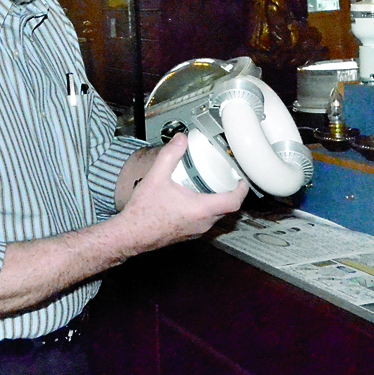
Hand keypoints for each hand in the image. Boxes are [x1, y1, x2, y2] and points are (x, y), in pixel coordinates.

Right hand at [118, 133, 248, 254]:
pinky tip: (191, 198)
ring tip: (209, 184)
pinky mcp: (188, 235)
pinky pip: (204, 221)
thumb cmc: (143, 212)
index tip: (242, 178)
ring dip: (216, 201)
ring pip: (215, 216)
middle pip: (227, 208)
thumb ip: (170, 155)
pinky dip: (205, 209)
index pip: (233, 201)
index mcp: (200, 209)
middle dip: (229, 191)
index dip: (242, 189)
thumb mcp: (156, 177)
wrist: (131, 235)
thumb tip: (181, 139)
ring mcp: (196, 232)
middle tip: (225, 176)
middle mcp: (202, 223)